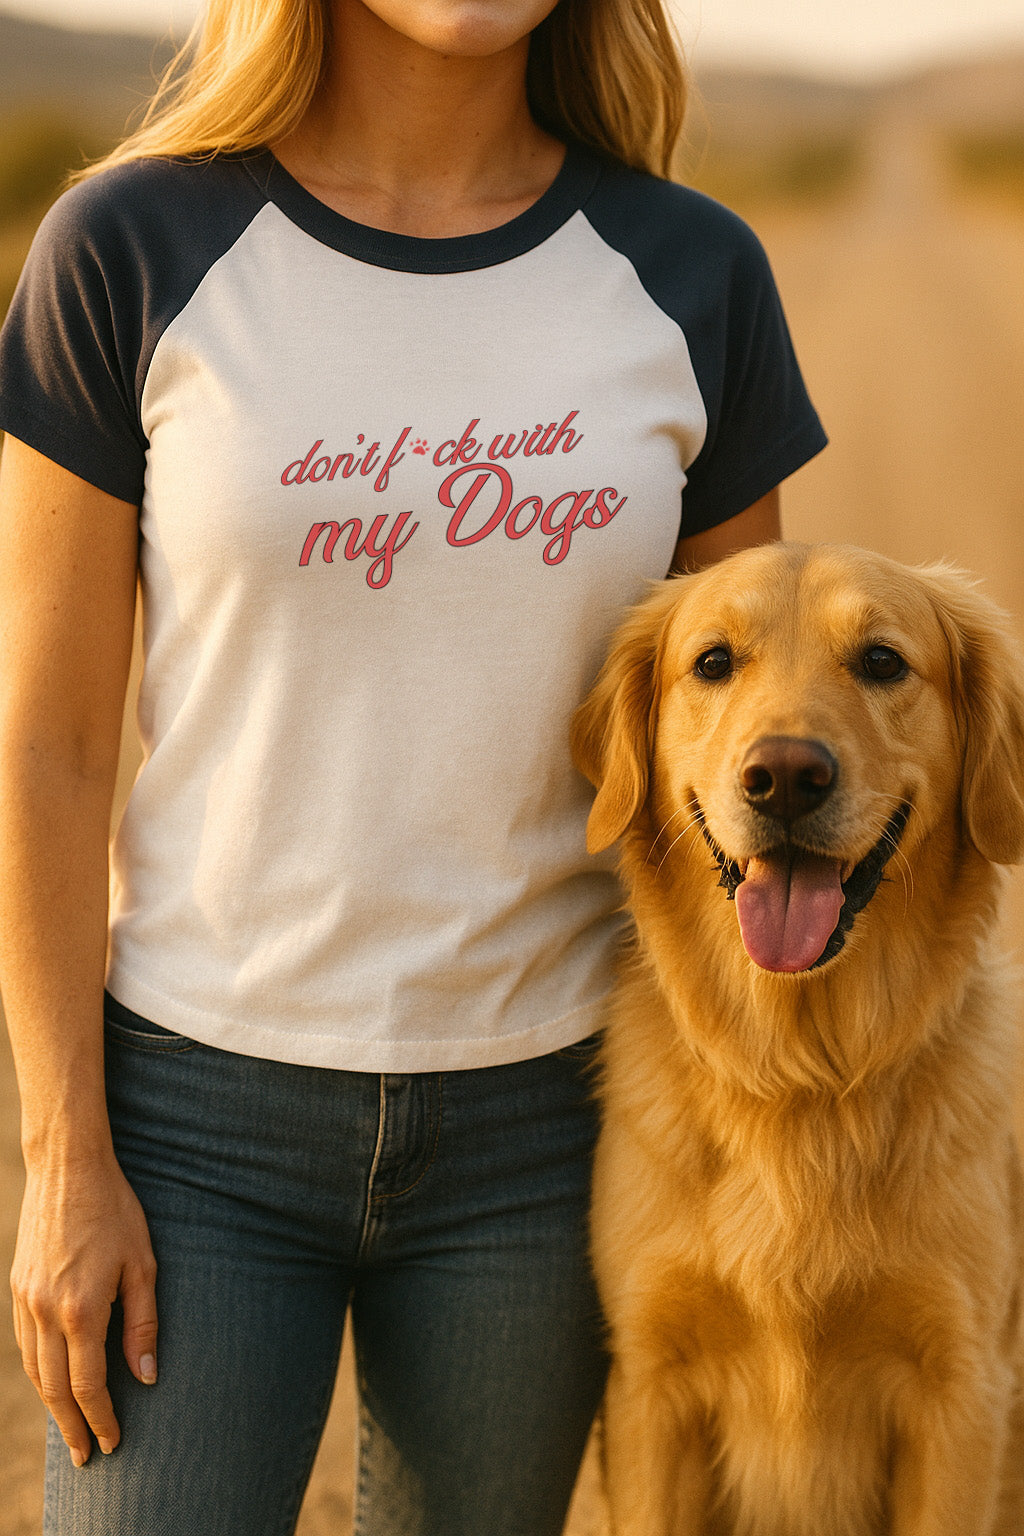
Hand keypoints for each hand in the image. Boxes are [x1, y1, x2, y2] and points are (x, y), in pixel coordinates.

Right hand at [10, 1154, 157, 1465]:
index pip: (88, 1384)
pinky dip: (36, 1372)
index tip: (113, 1443)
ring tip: (69, 1428)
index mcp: (81, 1309)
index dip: (101, 1418)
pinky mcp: (16, 1288)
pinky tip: (50, 1382)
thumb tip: (146, 1376)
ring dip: (50, 1405)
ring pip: (33, 1371)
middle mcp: (45, 1312)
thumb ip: (144, 1322)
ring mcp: (24, 1301)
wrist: (67, 1168)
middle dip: (72, 1426)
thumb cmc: (115, 1210)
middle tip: (86, 1456)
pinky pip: (22, 1345)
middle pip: (54, 1389)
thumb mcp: (143, 1262)